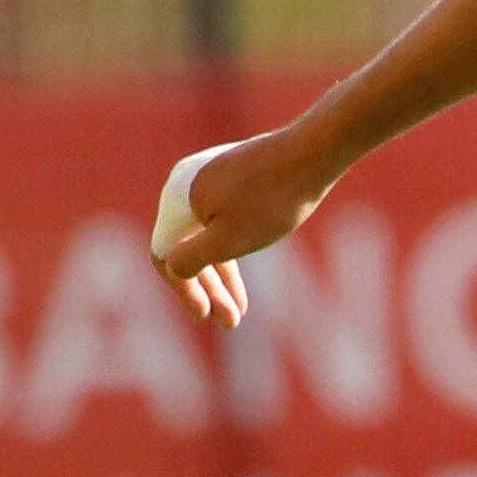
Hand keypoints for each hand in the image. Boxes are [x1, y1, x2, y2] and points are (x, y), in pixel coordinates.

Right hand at [152, 134, 323, 331]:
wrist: (312, 153)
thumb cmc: (270, 201)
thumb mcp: (227, 241)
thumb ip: (191, 259)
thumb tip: (171, 266)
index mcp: (176, 200)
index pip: (165, 257)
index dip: (184, 292)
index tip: (206, 316)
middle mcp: (184, 183)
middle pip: (186, 247)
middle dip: (209, 290)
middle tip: (232, 322)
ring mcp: (208, 176)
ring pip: (206, 235)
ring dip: (222, 276)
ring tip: (241, 310)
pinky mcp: (232, 173)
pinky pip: (222, 218)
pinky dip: (232, 247)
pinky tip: (247, 271)